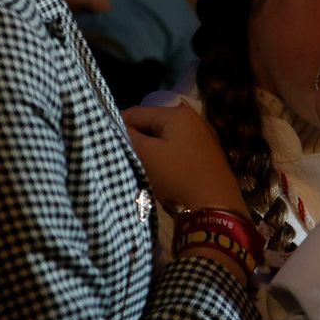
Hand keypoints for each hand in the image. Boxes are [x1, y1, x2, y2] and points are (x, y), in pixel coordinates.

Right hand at [122, 103, 248, 216]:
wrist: (215, 206)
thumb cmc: (178, 175)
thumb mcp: (147, 154)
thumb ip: (128, 136)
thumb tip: (113, 125)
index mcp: (178, 114)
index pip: (137, 113)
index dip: (117, 126)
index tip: (104, 143)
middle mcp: (193, 120)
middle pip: (151, 125)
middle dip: (134, 140)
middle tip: (118, 157)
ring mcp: (201, 139)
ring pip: (163, 140)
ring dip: (148, 151)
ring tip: (133, 166)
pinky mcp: (204, 157)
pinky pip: (175, 152)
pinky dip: (163, 159)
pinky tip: (155, 173)